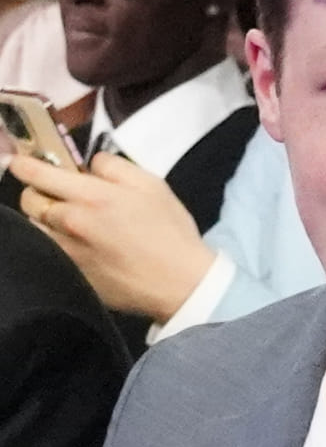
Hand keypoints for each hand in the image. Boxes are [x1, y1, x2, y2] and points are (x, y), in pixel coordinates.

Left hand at [13, 151, 215, 321]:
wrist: (182, 283)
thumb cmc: (171, 232)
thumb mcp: (153, 185)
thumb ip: (115, 166)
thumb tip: (90, 164)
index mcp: (92, 196)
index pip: (36, 173)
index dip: (23, 164)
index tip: (22, 162)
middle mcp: (71, 223)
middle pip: (29, 200)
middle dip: (39, 192)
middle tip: (59, 194)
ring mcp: (68, 252)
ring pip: (35, 226)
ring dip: (47, 219)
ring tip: (71, 222)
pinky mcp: (71, 274)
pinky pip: (50, 251)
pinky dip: (58, 243)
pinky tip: (83, 245)